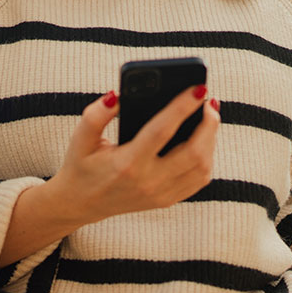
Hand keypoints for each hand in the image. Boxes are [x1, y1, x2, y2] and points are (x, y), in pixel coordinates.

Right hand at [49, 85, 219, 224]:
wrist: (81, 203)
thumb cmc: (82, 164)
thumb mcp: (81, 138)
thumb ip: (95, 114)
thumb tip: (117, 95)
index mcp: (127, 164)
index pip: (162, 131)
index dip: (183, 107)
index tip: (198, 88)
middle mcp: (148, 182)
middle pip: (194, 152)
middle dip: (208, 124)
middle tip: (209, 100)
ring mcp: (161, 194)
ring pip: (202, 167)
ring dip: (210, 139)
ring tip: (208, 116)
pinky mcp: (167, 200)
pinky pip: (199, 179)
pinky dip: (207, 156)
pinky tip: (203, 139)